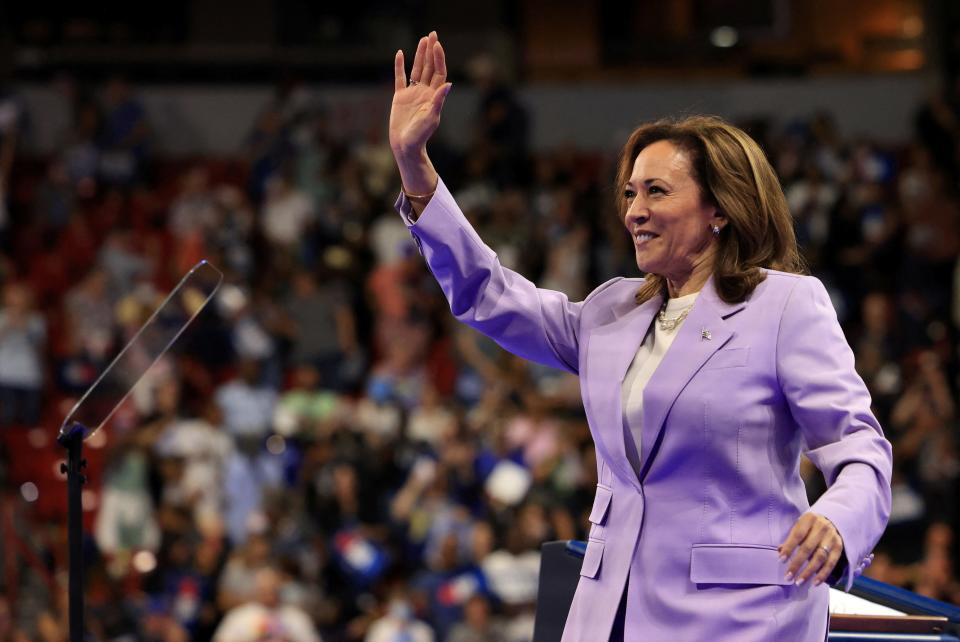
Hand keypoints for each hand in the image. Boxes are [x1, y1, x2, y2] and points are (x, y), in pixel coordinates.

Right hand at [389, 31, 451, 158]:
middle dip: (431, 51)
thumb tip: (449, 84)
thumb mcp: (431, 117)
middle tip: (432, 34)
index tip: (437, 45)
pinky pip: (400, 78)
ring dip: (420, 55)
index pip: (439, 72)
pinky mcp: (400, 97)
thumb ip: (439, 100)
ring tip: (422, 39)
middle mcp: (425, 92)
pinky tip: (400, 54)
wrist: (405, 145)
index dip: (438, 58)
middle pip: (430, 67)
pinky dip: (399, 66)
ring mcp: (412, 93)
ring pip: (417, 69)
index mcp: (434, 96)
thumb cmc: (420, 135)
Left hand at [779, 512, 843, 585]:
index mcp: (809, 519)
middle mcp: (822, 527)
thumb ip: (791, 538)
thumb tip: (780, 551)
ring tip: (799, 582)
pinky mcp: (839, 547)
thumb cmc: (809, 526)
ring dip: (809, 572)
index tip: (781, 560)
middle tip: (788, 577)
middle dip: (797, 564)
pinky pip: (831, 563)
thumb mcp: (799, 526)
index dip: (789, 548)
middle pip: (808, 548)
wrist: (832, 520)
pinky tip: (814, 583)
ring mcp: (832, 537)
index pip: (797, 535)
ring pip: (820, 557)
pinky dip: (823, 574)